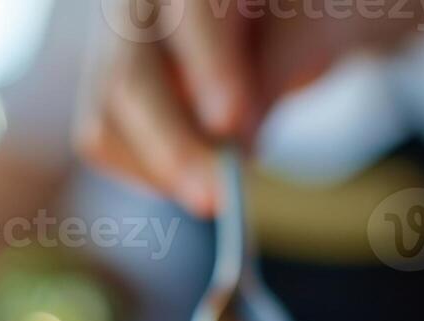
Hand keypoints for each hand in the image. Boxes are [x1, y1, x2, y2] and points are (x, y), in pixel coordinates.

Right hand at [76, 0, 423, 214]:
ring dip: (161, 168)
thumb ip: (280, 67)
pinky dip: (151, 171)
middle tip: (217, 199)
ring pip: (106, 116)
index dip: (208, 68)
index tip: (232, 124)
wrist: (283, 15)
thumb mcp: (317, 26)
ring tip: (220, 189)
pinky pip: (106, 139)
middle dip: (171, 144)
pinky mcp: (106, 85)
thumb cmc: (305, 11)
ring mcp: (114, 43)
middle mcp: (140, 1)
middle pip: (128, 73)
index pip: (191, 10)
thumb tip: (237, 139)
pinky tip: (198, 172)